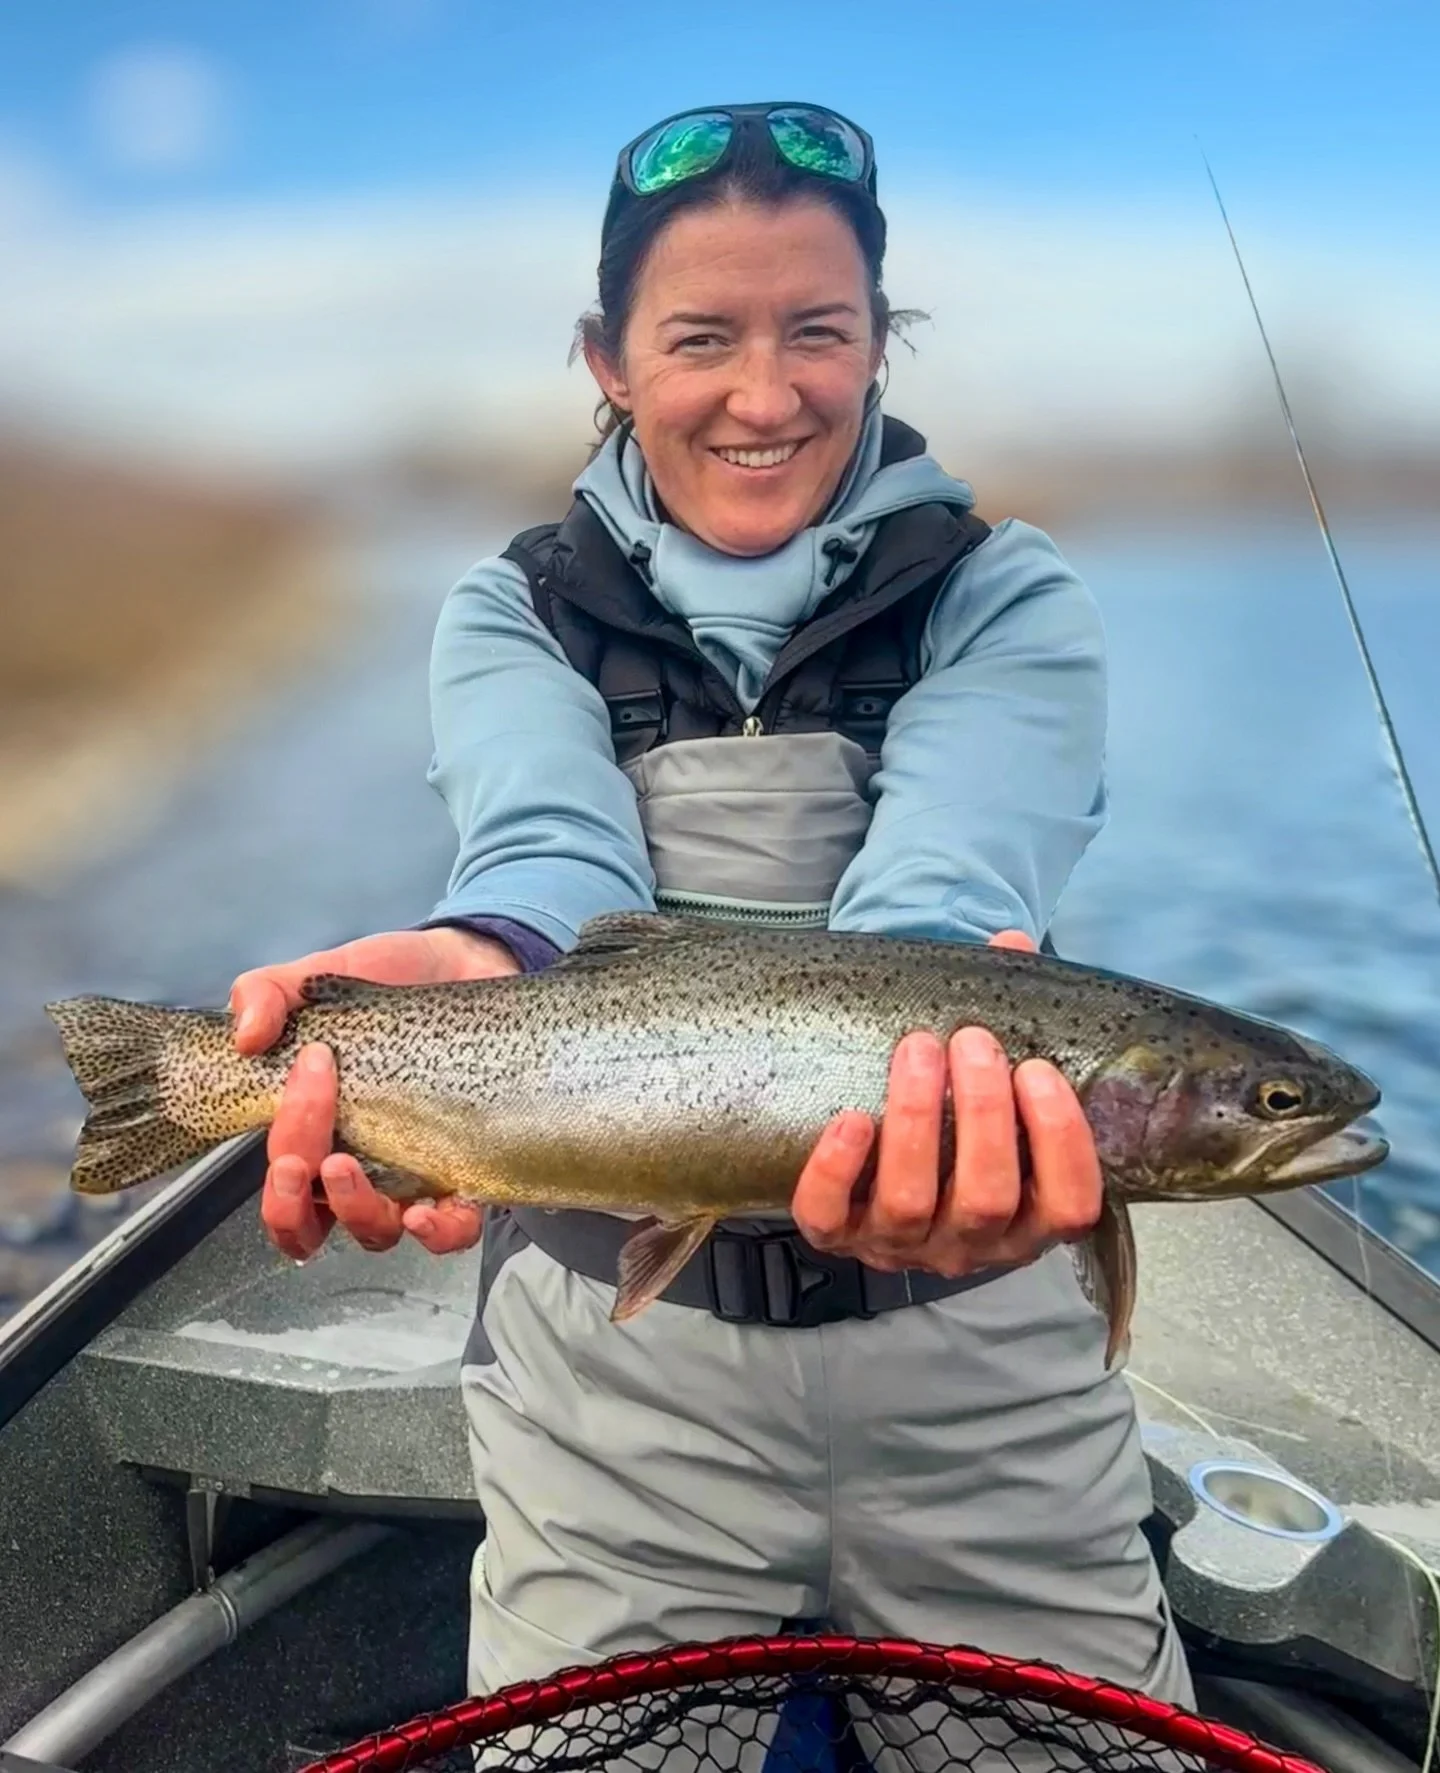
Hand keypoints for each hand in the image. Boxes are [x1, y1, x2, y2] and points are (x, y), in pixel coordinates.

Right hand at [231, 928, 514, 1261]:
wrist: (462, 967)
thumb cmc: (383, 988)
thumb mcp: (313, 981)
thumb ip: (265, 995)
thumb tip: (246, 1037)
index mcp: (314, 1137)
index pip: (281, 1188)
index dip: (275, 1176)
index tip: (290, 1108)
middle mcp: (360, 1170)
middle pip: (313, 1223)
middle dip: (294, 1197)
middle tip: (306, 1151)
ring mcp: (413, 1176)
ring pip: (375, 1232)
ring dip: (354, 1212)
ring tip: (346, 1167)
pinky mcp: (469, 1169)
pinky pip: (454, 1229)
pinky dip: (436, 1233)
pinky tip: (423, 1212)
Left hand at [791, 929, 1101, 1276]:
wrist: (876, 1159)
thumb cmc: (955, 1114)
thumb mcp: (995, 1074)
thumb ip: (1012, 1015)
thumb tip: (1012, 944)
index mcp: (1029, 1216)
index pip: (1069, 1204)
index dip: (1061, 1141)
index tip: (1038, 1068)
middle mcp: (971, 1244)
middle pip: (988, 1198)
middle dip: (982, 1113)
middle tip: (970, 1040)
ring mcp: (901, 1244)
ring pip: (911, 1204)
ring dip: (915, 1121)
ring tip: (917, 1049)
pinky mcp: (839, 1236)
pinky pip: (830, 1218)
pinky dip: (837, 1170)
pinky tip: (851, 1118)